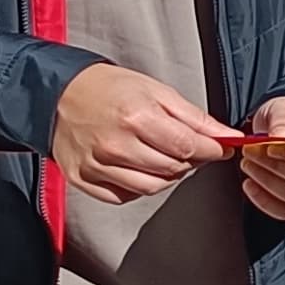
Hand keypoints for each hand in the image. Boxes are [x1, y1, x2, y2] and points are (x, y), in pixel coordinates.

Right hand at [49, 63, 238, 205]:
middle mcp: (115, 145)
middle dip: (190, 160)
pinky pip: (124, 196)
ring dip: (168, 175)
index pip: (188, 147)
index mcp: (136, 118)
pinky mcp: (84, 179)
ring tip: (164, 155)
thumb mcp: (156, 90)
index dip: (212, 150)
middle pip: (173, 169)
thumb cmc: (107, 88)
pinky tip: (139, 166)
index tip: (221, 148)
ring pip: (152, 187)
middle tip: (189, 146)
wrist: (57, 94)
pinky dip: (139, 185)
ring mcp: (97, 165)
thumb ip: (194, 117)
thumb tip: (227, 136)